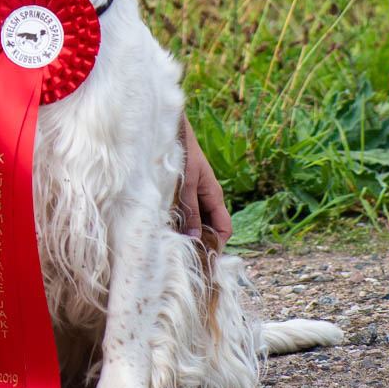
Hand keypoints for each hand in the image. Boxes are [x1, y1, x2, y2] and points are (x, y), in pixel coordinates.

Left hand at [177, 113, 232, 247]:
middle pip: (209, 226)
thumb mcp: (185, 185)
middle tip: (185, 256)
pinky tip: (164, 226)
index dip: (217, 244)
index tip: (204, 259)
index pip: (224, 228)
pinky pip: (182, 210)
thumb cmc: (181, 153)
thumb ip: (190, 211)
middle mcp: (205, 196)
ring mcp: (193, 193)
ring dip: (185, 231)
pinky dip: (176, 220)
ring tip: (172, 244)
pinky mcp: (179, 190)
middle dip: (200, 241)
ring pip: (194, 219)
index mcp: (214, 195)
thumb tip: (195, 239)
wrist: (168, 128)